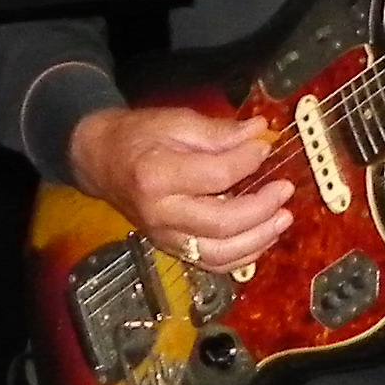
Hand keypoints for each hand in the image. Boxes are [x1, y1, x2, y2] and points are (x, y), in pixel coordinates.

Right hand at [69, 104, 295, 276]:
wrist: (100, 160)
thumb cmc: (137, 137)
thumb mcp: (175, 121)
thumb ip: (219, 132)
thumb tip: (259, 133)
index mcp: (157, 175)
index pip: (215, 176)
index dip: (247, 162)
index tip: (265, 147)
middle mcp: (160, 213)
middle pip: (220, 224)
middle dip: (261, 210)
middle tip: (284, 191)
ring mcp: (164, 236)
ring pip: (218, 254)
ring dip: (258, 240)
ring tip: (282, 219)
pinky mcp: (171, 248)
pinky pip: (211, 263)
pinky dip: (242, 257)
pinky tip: (263, 238)